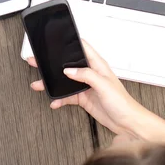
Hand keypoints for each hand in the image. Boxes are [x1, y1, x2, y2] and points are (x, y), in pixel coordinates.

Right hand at [29, 40, 145, 136]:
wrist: (127, 122)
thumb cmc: (122, 102)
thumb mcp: (104, 85)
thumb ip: (86, 75)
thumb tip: (70, 70)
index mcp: (98, 65)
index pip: (82, 48)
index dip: (70, 43)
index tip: (56, 41)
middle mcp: (91, 74)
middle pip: (68, 65)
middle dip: (53, 63)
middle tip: (38, 62)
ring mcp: (86, 86)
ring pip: (65, 81)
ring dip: (53, 83)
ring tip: (39, 84)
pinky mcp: (84, 99)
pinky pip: (67, 97)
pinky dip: (59, 99)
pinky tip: (54, 102)